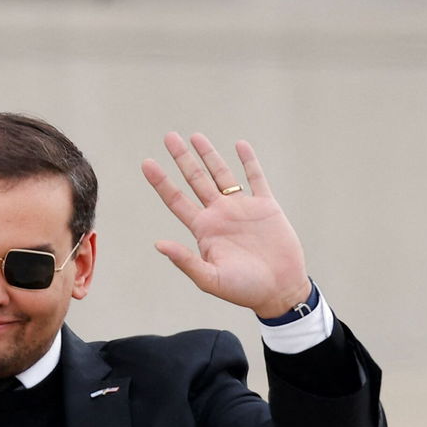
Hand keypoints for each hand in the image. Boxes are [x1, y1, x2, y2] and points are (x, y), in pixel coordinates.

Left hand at [141, 133, 310, 317]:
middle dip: (182, 159)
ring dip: (209, 155)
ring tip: (195, 136)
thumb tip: (158, 244)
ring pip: (222, 174)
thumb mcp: (210, 279)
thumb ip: (185, 260)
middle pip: (196, 180)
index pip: (176, 200)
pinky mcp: (266, 207)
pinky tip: (240, 145)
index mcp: (204, 230)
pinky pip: (256, 178)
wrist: (279, 290)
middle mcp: (219, 215)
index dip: (161, 182)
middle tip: (169, 137)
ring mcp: (242, 209)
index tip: (146, 163)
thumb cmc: (243, 290)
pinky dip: (249, 162)